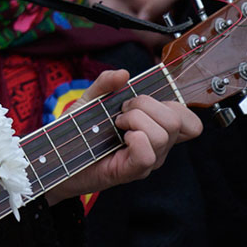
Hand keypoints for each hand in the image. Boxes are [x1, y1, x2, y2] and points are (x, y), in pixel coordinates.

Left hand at [41, 69, 200, 205]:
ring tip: (116, 125)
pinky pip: (147, 155)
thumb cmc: (78, 130)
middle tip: (121, 112)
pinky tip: (120, 139)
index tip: (141, 99)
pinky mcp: (131, 172)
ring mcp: (147, 161)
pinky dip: (135, 140)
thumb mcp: (90, 100)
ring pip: (163, 135)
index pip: (189, 121)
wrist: (58, 157)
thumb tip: (123, 74)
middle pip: (177, 121)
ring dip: (135, 121)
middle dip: (146, 106)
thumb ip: (106, 83)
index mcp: (156, 127)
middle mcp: (158, 146)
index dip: (175, 105)